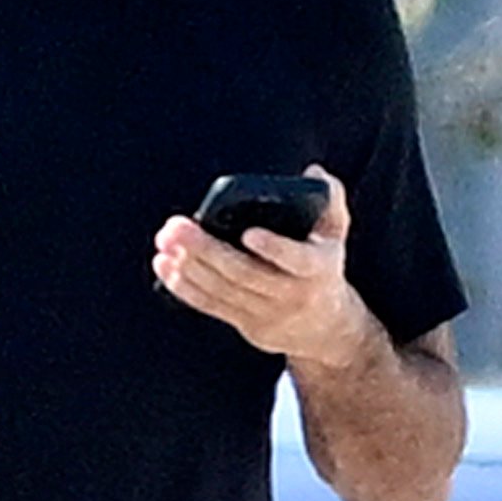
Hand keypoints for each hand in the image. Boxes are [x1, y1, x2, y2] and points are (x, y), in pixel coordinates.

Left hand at [152, 164, 374, 369]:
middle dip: (207, 250)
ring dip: (188, 266)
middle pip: (244, 274)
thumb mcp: (337, 232)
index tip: (248, 232)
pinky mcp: (245, 324)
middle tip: (176, 227)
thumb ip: (331, 198)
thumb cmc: (324, 264)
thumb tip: (313, 172)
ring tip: (165, 242)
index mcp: (318, 268)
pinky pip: (211, 306)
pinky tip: (164, 266)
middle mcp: (291, 294)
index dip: (274, 249)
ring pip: (222, 291)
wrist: (324, 328)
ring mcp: (267, 313)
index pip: (297, 261)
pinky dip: (184, 287)